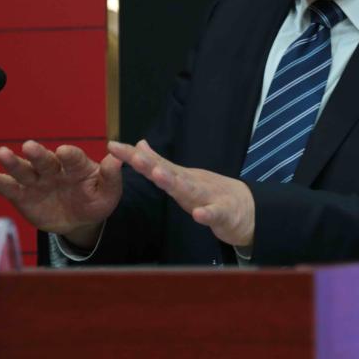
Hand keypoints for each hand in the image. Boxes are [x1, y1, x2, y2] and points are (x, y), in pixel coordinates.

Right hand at [0, 140, 122, 247]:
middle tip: (30, 146)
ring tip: (1, 153)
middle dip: (38, 154)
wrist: (78, 218)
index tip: (64, 151)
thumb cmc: (95, 201)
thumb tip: (118, 158)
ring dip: (12, 162)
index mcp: (78, 166)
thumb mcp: (108, 193)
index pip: (73, 158)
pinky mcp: (21, 194)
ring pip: (23, 169)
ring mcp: (36, 180)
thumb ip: (111, 177)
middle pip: (45, 160)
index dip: (69, 155)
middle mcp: (54, 169)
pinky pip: (6, 186)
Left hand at [107, 139, 255, 247]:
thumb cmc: (211, 192)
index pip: (153, 164)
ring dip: (174, 183)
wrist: (247, 209)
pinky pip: (214, 214)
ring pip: (190, 190)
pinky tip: (199, 214)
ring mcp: (208, 197)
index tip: (112, 146)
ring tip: (159, 175)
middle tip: (133, 156)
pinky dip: (207, 214)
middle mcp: (192, 184)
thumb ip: (160, 162)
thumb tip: (139, 145)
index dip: (133, 157)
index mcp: (180, 178)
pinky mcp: (223, 213)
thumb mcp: (183, 177)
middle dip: (150, 165)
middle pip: (169, 174)